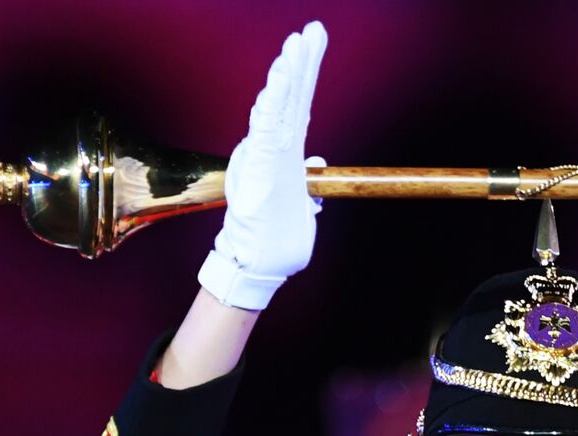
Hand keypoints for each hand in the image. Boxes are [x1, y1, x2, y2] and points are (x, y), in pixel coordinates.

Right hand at [198, 21, 327, 311]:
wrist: (259, 264)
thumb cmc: (278, 237)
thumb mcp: (305, 204)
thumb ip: (309, 180)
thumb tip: (318, 163)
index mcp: (288, 153)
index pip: (300, 104)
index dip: (307, 72)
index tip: (315, 41)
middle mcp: (275, 148)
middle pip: (291, 97)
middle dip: (301, 62)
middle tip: (312, 29)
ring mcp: (266, 157)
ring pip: (277, 109)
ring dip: (286, 78)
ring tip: (294, 47)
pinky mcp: (260, 169)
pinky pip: (265, 131)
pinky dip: (271, 106)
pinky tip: (278, 82)